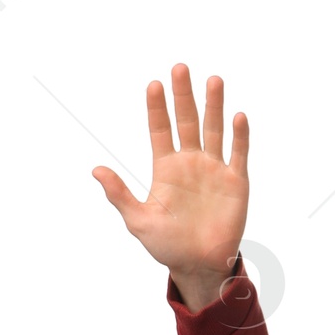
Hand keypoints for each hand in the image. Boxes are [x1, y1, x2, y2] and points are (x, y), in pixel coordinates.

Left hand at [93, 65, 249, 312]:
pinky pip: (238, 153)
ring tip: (212, 80)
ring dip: (214, 105)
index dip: (157, 108)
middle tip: (180, 68)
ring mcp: (214, 169)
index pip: (160, 129)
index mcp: (167, 169)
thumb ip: (119, 194)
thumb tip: (95, 170)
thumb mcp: (138, 221)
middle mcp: (191, 162)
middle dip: (183, 95)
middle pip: (187, 120)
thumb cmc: (167, 246)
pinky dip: (239, 136)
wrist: (199, 266)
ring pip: (214, 129)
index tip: (154, 84)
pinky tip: (237, 117)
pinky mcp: (236, 181)